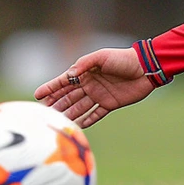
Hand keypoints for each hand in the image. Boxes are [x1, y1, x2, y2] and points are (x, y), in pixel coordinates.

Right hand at [34, 47, 153, 127]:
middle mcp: (90, 84)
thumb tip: (69, 74)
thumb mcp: (102, 57)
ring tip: (56, 123)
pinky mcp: (110, 104)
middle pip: (68, 97)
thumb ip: (84, 64)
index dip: (50, 88)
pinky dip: (86, 120)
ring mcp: (99, 95)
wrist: (147, 68)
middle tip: (42, 114)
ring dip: (68, 114)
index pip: (64, 82)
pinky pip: (95, 114)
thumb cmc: (124, 59)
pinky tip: (76, 127)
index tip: (37, 95)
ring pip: (79, 107)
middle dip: (55, 104)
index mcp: (86, 72)